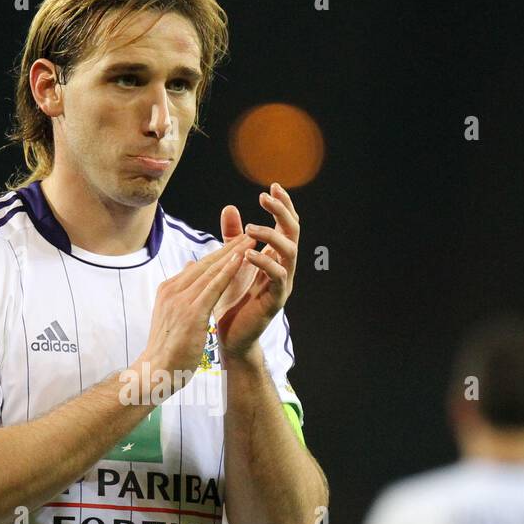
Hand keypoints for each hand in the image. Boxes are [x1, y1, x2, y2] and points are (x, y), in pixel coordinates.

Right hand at [136, 233, 254, 389]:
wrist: (156, 371)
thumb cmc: (167, 348)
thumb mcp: (171, 316)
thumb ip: (180, 293)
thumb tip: (187, 269)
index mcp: (169, 289)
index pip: (198, 266)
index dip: (219, 253)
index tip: (236, 242)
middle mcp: (173, 289)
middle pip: (206, 263)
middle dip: (229, 247)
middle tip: (249, 232)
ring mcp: (181, 300)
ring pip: (211, 270)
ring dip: (233, 253)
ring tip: (250, 239)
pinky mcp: (191, 312)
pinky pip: (213, 286)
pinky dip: (228, 271)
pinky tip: (241, 259)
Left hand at [214, 182, 299, 359]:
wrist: (230, 337)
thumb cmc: (232, 300)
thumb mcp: (230, 262)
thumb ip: (232, 237)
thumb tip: (229, 207)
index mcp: (275, 257)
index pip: (286, 226)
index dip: (283, 205)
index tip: (271, 186)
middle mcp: (284, 267)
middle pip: (294, 233)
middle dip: (282, 212)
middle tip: (266, 196)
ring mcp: (282, 284)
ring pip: (290, 252)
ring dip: (272, 236)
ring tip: (250, 228)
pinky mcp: (275, 301)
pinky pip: (277, 277)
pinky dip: (264, 263)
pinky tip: (247, 254)